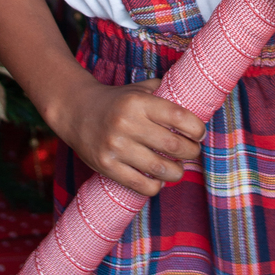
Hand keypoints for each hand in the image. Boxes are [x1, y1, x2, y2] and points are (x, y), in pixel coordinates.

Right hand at [49, 74, 205, 196]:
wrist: (75, 111)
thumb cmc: (115, 101)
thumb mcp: (137, 88)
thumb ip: (163, 91)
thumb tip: (194, 99)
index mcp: (138, 102)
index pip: (179, 117)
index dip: (196, 129)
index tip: (199, 134)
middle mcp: (127, 123)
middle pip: (173, 145)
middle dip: (191, 152)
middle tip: (192, 152)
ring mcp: (115, 147)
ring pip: (159, 169)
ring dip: (177, 172)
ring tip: (178, 168)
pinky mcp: (106, 166)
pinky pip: (140, 185)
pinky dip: (155, 186)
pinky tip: (158, 180)